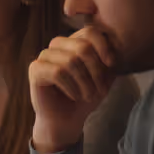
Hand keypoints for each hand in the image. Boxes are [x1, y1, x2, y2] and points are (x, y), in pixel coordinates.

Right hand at [29, 26, 116, 152]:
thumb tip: (118, 48)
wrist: (66, 121)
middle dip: (96, 71)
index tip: (111, 64)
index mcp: (74, 42)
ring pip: (71, 61)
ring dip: (84, 83)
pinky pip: (57, 72)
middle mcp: (57, 45)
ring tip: (88, 96)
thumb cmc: (84, 98)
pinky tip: (74, 96)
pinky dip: (70, 87)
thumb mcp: (104, 78)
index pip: (89, 32)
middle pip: (82, 46)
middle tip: (100, 91)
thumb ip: (110, 62)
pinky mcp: (35, 69)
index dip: (103, 46)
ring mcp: (44, 56)